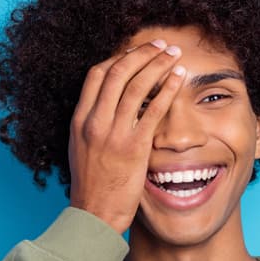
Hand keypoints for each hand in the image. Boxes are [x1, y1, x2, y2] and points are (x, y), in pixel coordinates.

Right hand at [68, 39, 185, 233]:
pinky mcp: (134, 148)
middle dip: (141, 53)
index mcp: (79, 120)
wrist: (94, 216)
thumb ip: (93, 126)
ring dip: (158, 63)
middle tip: (159, 45)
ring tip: (174, 54)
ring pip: (137, 84)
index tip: (135, 53)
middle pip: (117, 72)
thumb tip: (108, 108)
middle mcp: (93, 122)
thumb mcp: (82, 149)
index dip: (118, 58)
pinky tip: (180, 78)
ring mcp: (113, 134)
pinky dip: (168, 88)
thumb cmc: (92, 186)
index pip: (96, 74)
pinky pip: (154, 109)